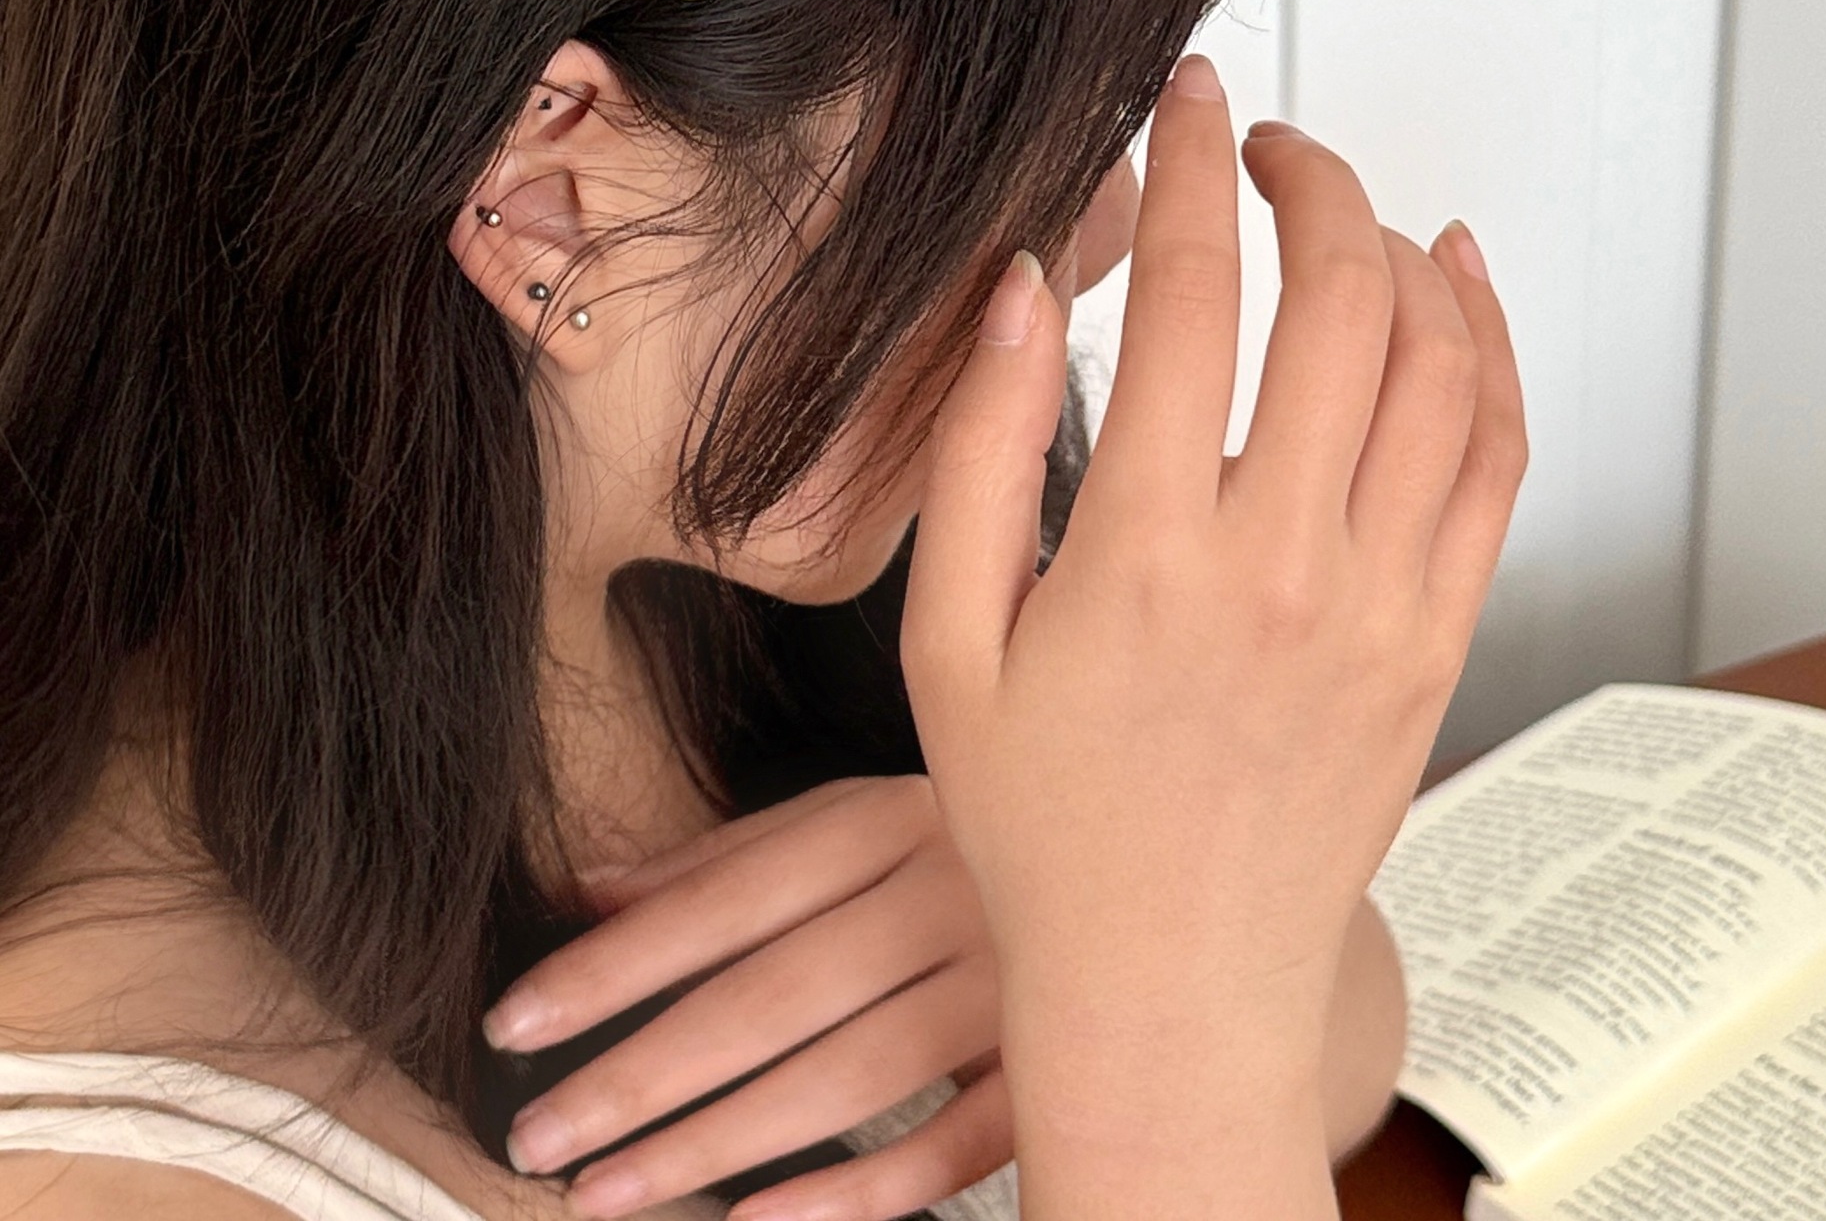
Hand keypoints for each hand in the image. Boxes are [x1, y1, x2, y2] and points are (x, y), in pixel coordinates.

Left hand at [482, 775, 1010, 1219]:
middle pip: (776, 992)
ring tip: (604, 1194)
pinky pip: (954, 1144)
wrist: (1137, 859)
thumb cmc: (957, 845)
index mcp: (891, 815)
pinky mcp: (1052, 1068)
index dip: (619, 960)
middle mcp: (950, 889)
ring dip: (716, 1144)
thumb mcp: (849, 820)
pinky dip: (856, 1192)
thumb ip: (726, 857)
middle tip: (538, 1134)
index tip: (516, 1020)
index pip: (731, 895)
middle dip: (642, 1072)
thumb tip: (586, 891)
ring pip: (849, 1074)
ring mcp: (1009, 982)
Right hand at [901, 55, 1526, 1124]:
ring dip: (1402, 249)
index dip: (1191, 164)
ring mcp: (1384, 601)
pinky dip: (1495, 348)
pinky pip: (1499, 458)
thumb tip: (1020, 293)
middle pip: (1341, 298)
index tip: (1190, 99)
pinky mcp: (1440, 639)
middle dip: (1310, 179)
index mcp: (1147, 551)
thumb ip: (978, 451)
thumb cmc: (1045, 831)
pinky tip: (1460, 284)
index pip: (1194, 293)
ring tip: (1346, 207)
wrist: (1173, 990)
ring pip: (1441, 363)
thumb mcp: (950, 642)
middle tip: (1266, 143)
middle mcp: (1285, 562)